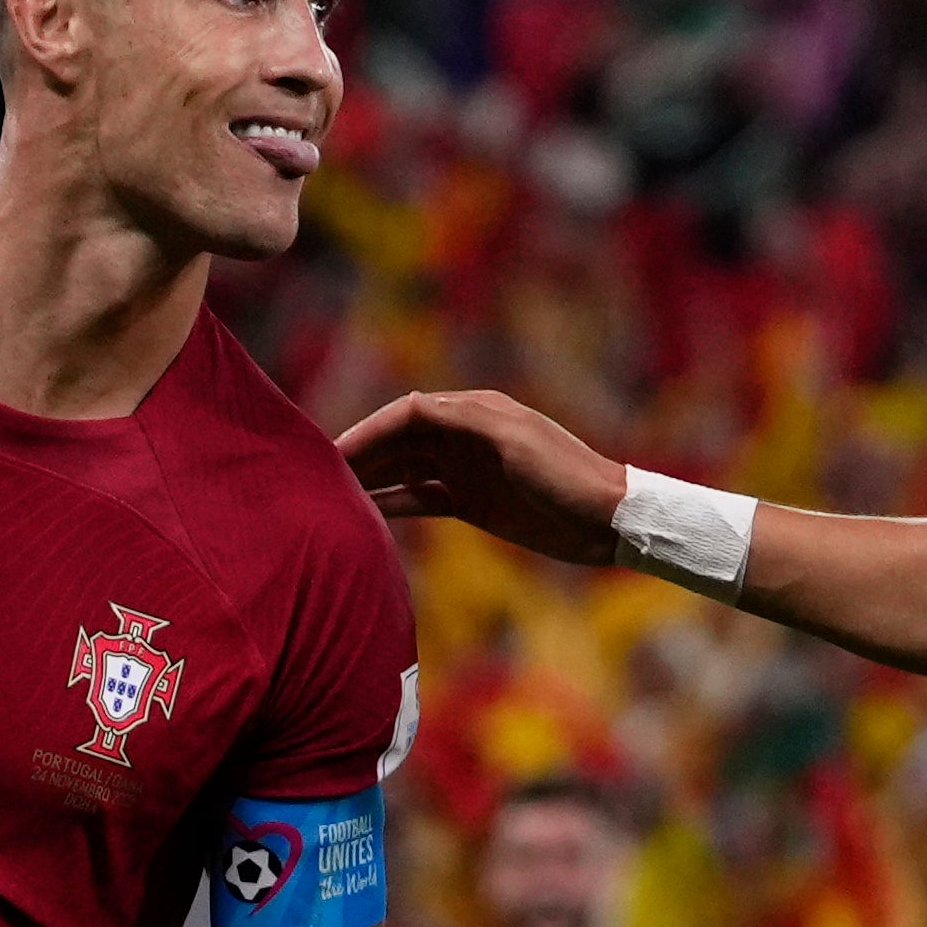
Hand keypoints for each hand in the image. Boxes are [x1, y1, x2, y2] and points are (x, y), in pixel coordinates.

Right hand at [336, 391, 629, 565]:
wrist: (608, 521)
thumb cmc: (566, 475)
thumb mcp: (515, 441)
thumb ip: (464, 422)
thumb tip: (411, 406)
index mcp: (475, 412)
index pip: (407, 414)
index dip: (369, 430)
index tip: (334, 454)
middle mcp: (465, 437)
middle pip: (400, 441)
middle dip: (361, 455)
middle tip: (318, 479)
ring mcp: (467, 471)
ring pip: (405, 471)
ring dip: (372, 480)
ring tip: (332, 498)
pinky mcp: (472, 503)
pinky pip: (421, 499)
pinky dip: (394, 504)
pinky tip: (366, 516)